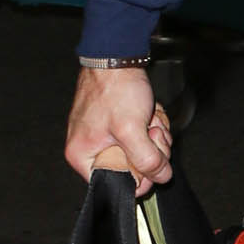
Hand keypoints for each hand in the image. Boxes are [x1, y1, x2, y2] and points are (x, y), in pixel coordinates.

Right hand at [65, 64, 171, 192]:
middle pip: (131, 170)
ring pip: (140, 153)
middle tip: (151, 132)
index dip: (140, 178)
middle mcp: (89, 150)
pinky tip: (150, 114)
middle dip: (149, 151)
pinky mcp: (118, 125)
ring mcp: (105, 137)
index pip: (114, 186)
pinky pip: (140, 138)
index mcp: (82, 157)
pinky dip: (150, 127)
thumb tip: (161, 176)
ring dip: (153, 137)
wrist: (116, 57)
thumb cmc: (114, 88)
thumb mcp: (131, 129)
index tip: (153, 163)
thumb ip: (147, 159)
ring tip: (150, 119)